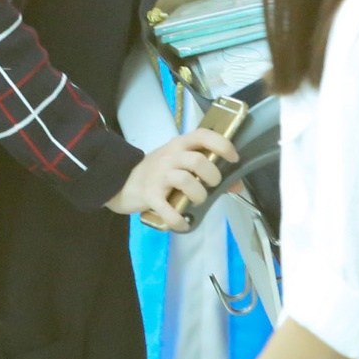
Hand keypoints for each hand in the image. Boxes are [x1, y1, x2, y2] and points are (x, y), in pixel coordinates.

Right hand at [105, 125, 238, 230]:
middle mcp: (170, 156)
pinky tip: (183, 224)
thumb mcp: (180, 164)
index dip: (222, 144)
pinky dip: (179, 220)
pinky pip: (168, 209)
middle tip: (211, 185)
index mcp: (180, 145)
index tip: (233, 158)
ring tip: (197, 202)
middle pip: (198, 160)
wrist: (121, 181)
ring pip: (186, 181)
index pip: (203, 135)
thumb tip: (237, 185)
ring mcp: (159, 175)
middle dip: (212, 177)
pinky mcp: (150, 195)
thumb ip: (207, 171)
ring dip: (199, 196)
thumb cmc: (158, 172)